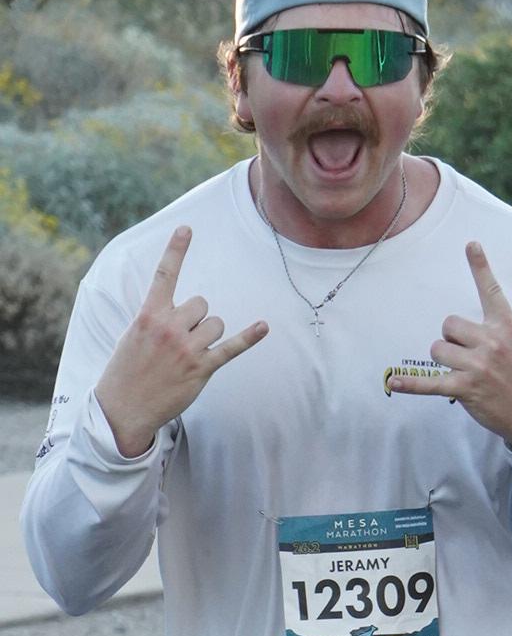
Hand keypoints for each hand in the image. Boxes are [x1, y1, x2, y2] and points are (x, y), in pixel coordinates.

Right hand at [94, 226, 266, 458]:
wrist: (124, 407)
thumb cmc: (128, 368)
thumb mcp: (134, 334)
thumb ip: (156, 316)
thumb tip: (184, 311)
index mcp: (149, 314)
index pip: (165, 275)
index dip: (176, 250)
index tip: (187, 228)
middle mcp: (169, 327)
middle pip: (201, 304)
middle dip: (196, 318)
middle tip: (179, 340)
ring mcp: (186, 348)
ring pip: (215, 324)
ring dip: (208, 335)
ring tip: (189, 354)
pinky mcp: (201, 369)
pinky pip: (231, 348)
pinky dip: (248, 338)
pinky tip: (263, 327)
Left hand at [384, 242, 511, 441]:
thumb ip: (501, 330)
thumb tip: (470, 324)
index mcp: (508, 327)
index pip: (491, 290)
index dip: (480, 266)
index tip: (471, 244)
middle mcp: (492, 342)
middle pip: (448, 324)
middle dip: (452, 339)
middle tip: (468, 357)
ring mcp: (478, 366)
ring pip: (437, 350)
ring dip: (443, 361)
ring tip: (463, 374)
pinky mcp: (465, 389)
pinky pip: (429, 383)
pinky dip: (410, 384)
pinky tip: (393, 383)